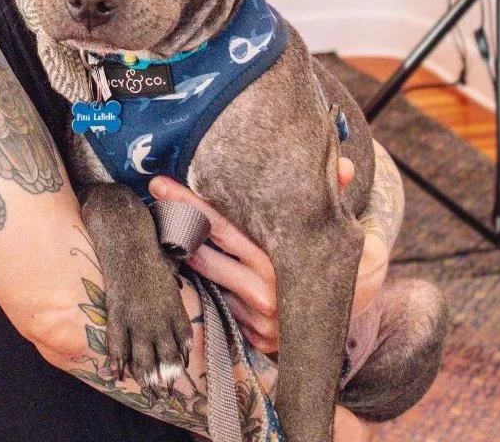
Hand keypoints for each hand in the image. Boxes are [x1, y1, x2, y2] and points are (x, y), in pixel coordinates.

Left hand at [149, 158, 371, 354]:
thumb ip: (334, 195)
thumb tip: (346, 166)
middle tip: (153, 193)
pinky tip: (189, 257)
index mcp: (282, 261)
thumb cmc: (328, 263)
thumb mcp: (333, 229)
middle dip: (175, 221)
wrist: (347, 319)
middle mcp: (267, 292)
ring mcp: (256, 317)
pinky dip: (205, 279)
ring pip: (206, 275)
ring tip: (163, 219)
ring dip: (184, 250)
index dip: (189, 203)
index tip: (160, 184)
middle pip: (204, 250)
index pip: (223, 226)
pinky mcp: (252, 335)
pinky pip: (218, 299)